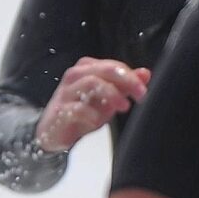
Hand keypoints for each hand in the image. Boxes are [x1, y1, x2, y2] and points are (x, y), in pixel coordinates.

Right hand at [34, 58, 149, 154]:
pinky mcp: (60, 111)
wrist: (53, 132)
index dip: (131, 77)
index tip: (143, 90)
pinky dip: (92, 115)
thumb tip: (145, 73)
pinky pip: (78, 109)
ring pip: (91, 83)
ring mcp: (66, 93)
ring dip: (112, 94)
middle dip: (126, 81)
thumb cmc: (80, 111)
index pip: (113, 66)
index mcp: (87, 68)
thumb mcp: (107, 98)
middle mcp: (75, 76)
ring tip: (123, 107)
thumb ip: (124, 85)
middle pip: (104, 70)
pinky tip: (99, 122)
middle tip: (140, 95)